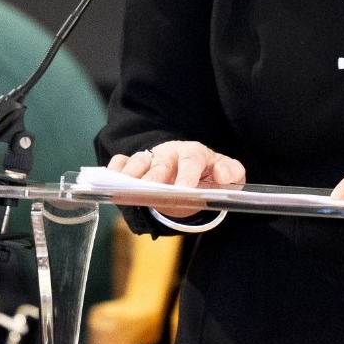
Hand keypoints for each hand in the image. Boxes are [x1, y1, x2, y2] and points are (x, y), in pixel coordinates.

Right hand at [107, 140, 244, 217]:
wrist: (191, 168)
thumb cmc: (208, 172)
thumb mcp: (227, 174)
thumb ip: (232, 173)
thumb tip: (222, 175)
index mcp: (194, 153)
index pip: (191, 161)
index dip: (187, 175)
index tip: (183, 191)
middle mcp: (170, 153)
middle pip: (160, 163)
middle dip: (153, 178)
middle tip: (146, 191)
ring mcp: (151, 157)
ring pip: (138, 162)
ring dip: (131, 174)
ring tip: (125, 188)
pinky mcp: (134, 163)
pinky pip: (121, 162)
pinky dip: (115, 169)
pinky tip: (112, 179)